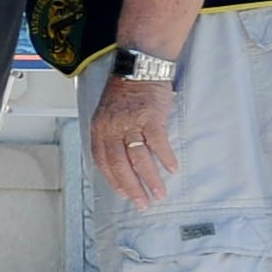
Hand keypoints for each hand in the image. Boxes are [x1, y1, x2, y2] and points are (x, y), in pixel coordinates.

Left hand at [89, 77, 179, 206]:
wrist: (140, 67)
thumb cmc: (125, 92)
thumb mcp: (107, 113)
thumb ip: (110, 135)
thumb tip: (118, 162)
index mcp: (99, 128)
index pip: (103, 161)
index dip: (113, 180)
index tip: (124, 194)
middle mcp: (112, 128)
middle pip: (119, 165)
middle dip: (132, 187)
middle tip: (143, 204)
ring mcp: (131, 122)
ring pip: (138, 158)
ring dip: (150, 179)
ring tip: (159, 194)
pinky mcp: (150, 117)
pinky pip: (157, 143)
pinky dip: (165, 158)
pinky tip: (172, 169)